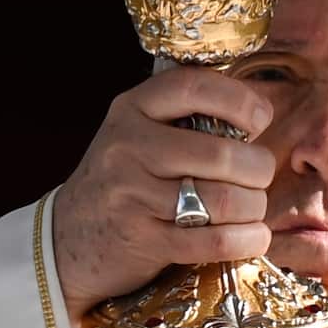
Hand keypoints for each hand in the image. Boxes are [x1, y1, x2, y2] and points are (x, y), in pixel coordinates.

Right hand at [53, 66, 276, 327]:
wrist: (65, 239)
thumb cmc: (121, 181)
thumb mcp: (138, 134)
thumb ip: (185, 119)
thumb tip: (258, 115)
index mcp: (132, 109)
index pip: (192, 87)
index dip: (239, 100)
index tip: (262, 118)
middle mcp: (128, 147)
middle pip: (220, 154)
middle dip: (258, 168)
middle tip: (259, 177)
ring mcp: (132, 195)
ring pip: (222, 199)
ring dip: (253, 208)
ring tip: (253, 209)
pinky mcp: (143, 240)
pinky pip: (212, 241)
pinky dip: (246, 240)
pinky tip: (253, 237)